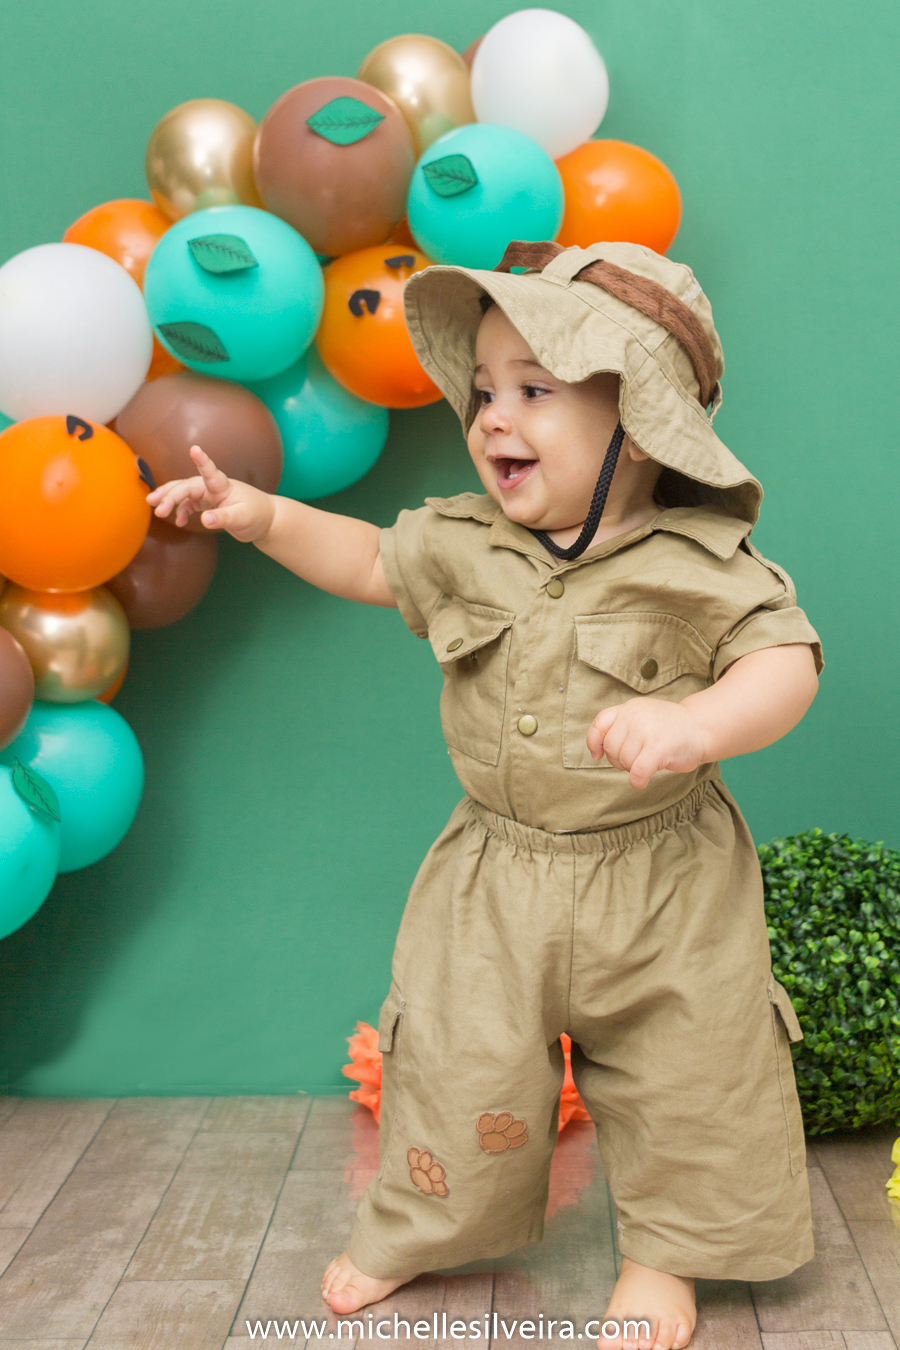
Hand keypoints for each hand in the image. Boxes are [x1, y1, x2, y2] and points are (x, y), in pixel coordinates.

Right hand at [145, 445, 274, 542]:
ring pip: (184, 492)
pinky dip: (181, 511)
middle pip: (187, 486)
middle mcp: (213, 487)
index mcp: (223, 487)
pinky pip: (189, 503)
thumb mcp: (242, 519)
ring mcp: (209, 494)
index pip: (211, 472)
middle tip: (155, 505)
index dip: (202, 461)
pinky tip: (178, 521)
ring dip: (169, 499)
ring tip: (156, 509)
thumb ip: (223, 519)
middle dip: (170, 494)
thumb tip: (204, 520)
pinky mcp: (208, 503)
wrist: (264, 520)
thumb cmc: (256, 516)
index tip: (194, 449)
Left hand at [586, 698, 710, 789]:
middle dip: (619, 760)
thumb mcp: (643, 716)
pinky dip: (637, 781)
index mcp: (629, 708)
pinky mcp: (659, 747)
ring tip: (647, 762)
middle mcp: (635, 716)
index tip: (598, 755)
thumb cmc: (669, 728)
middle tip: (636, 760)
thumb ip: (622, 726)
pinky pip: (638, 771)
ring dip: (632, 769)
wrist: (702, 727)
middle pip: (612, 748)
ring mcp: (647, 731)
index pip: (600, 723)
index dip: (594, 742)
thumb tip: (598, 751)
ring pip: (624, 761)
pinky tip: (642, 781)